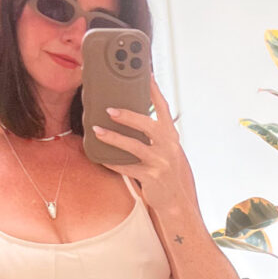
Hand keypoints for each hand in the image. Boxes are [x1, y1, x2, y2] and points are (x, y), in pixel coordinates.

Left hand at [91, 78, 196, 214]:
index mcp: (172, 137)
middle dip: (127, 115)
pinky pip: (126, 167)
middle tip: (109, 109)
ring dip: (113, 137)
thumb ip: (158, 138)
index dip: (153, 90)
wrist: (180, 204)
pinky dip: (112, 161)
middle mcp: (168, 147)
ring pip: (133, 146)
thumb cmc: (173, 177)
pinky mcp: (150, 177)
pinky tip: (100, 156)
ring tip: (97, 131)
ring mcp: (160, 162)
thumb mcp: (171, 153)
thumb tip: (137, 122)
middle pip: (146, 124)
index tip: (144, 73)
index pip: (163, 108)